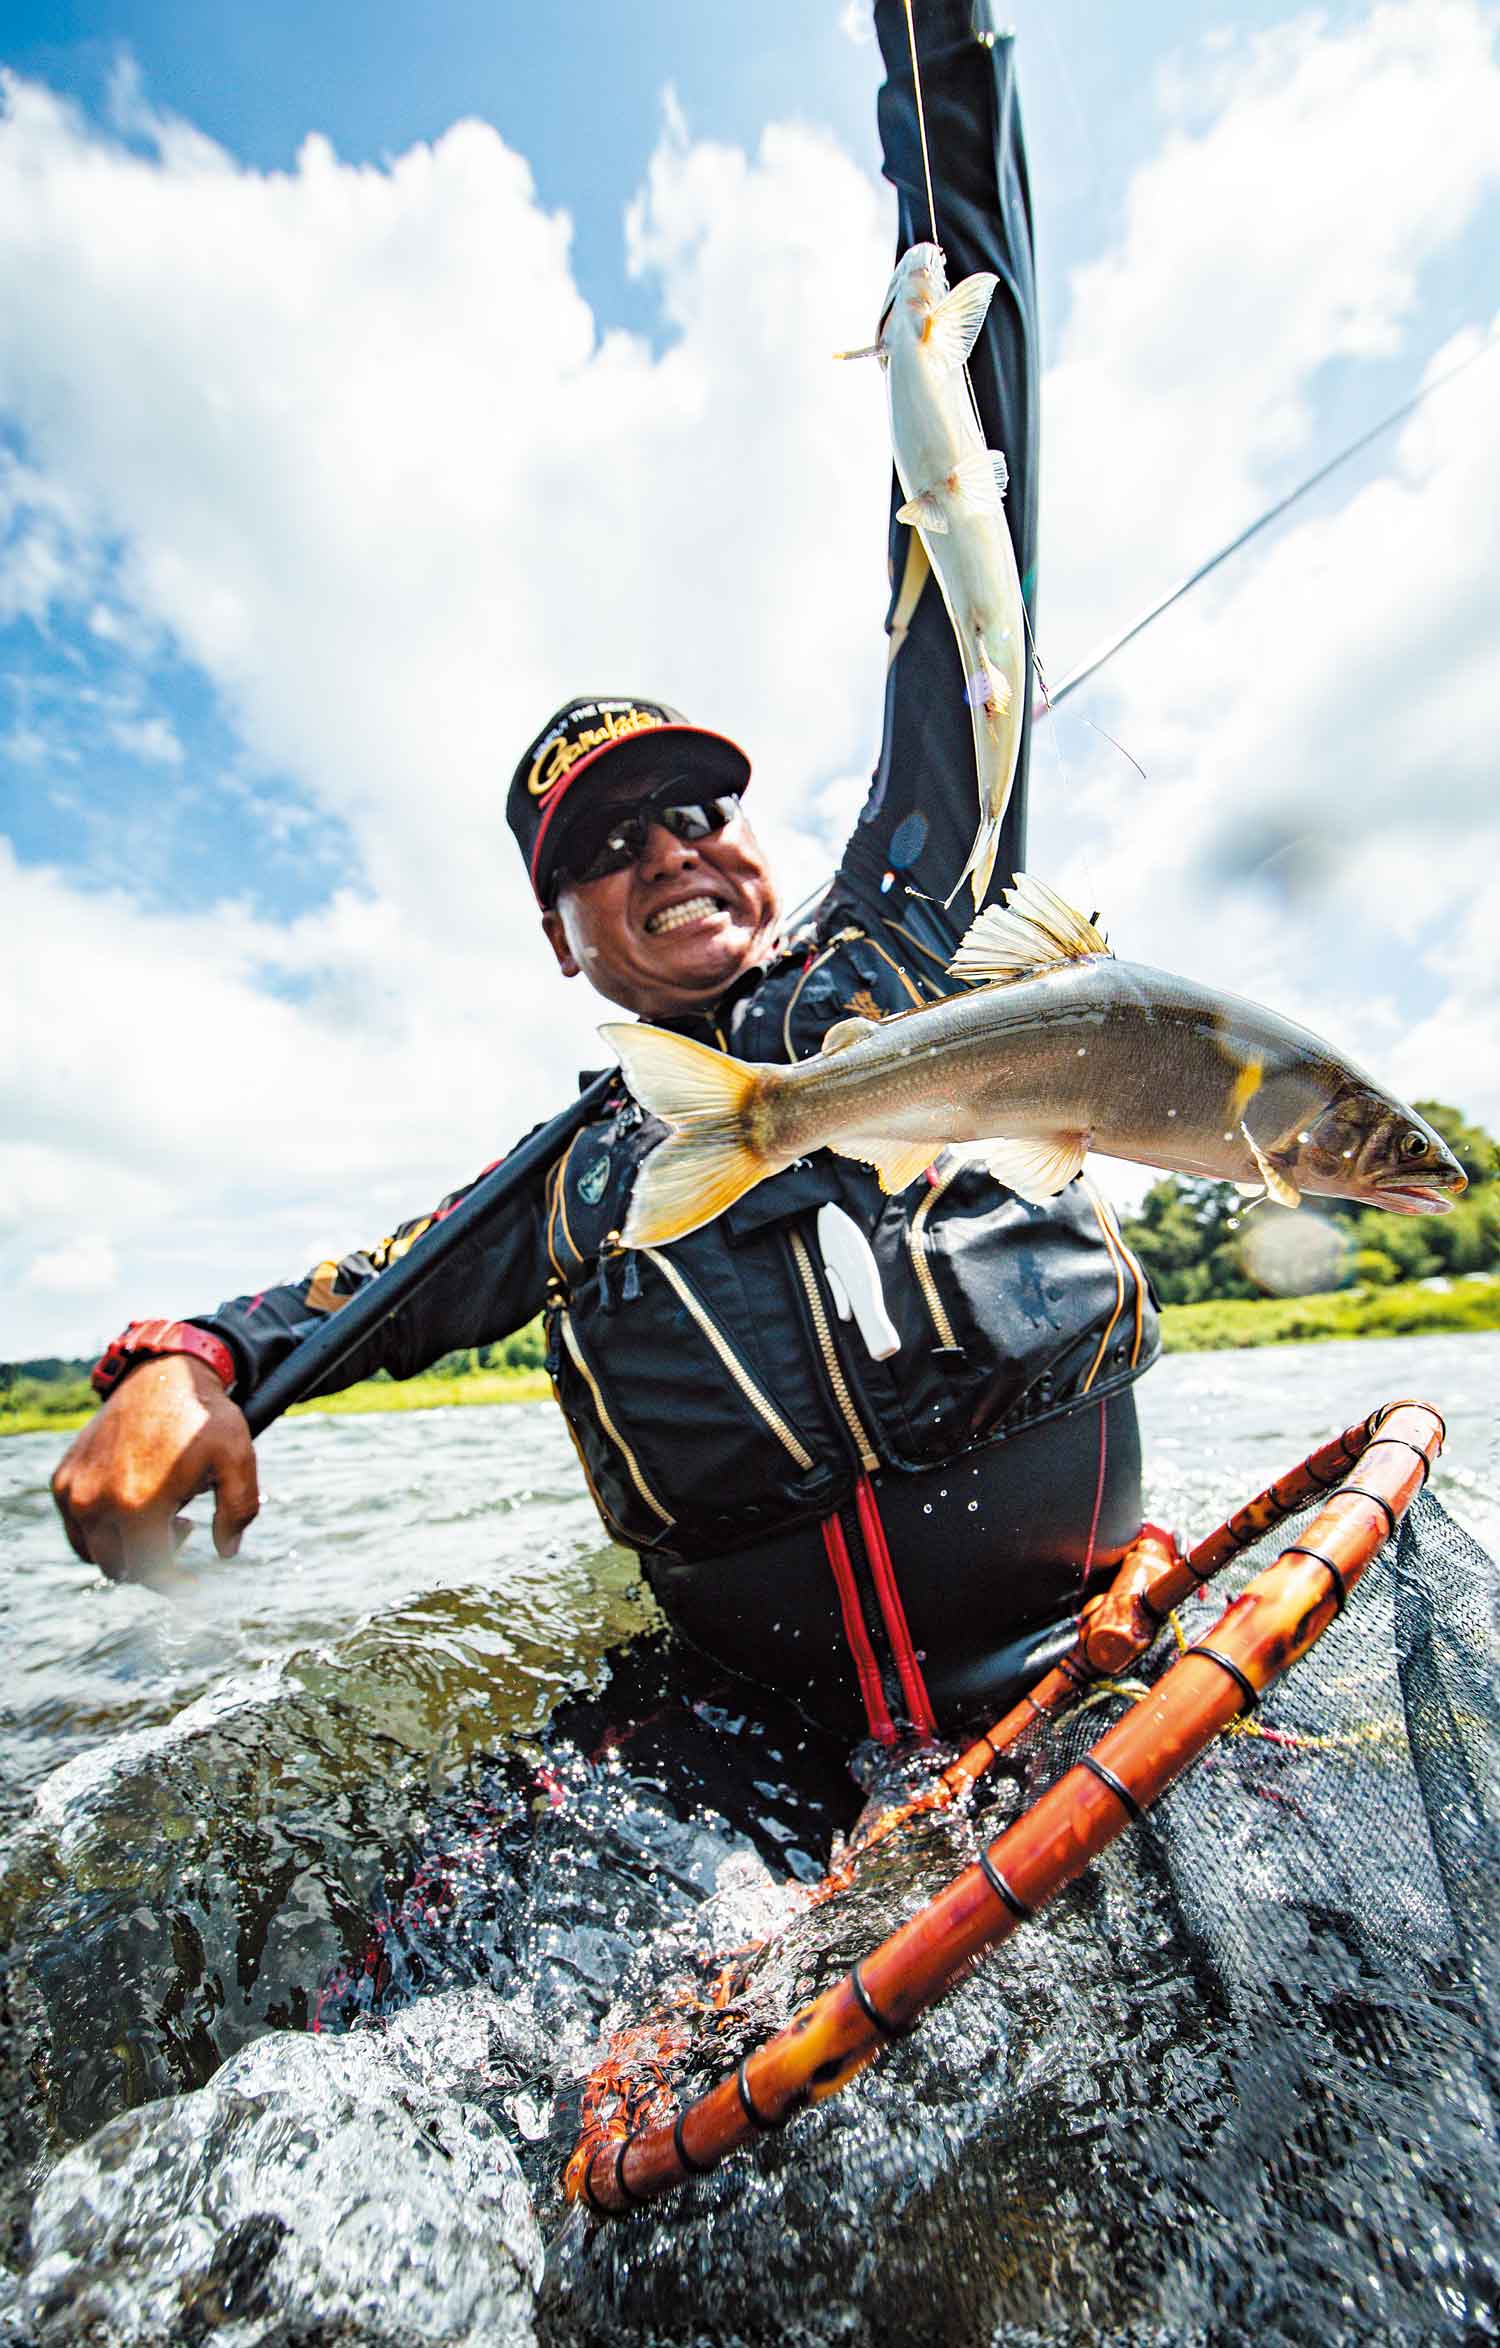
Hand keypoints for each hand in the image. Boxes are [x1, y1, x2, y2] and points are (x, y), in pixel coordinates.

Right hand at [51, 1354, 259, 1583]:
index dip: (175, 1585)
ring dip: (127, 1548)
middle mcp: (95, 1501)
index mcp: (137, 1503)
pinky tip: (135, 1504)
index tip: (195, 1582)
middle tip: (184, 1527)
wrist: (161, 1373)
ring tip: (163, 1515)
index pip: (149, 1572)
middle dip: (154, 1561)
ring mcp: (73, 1490)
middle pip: (119, 1568)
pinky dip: (103, 1530)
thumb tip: (226, 1553)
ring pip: (95, 1553)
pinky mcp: (62, 1479)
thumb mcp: (238, 1459)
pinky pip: (78, 1528)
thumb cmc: (204, 1417)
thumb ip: (239, 1511)